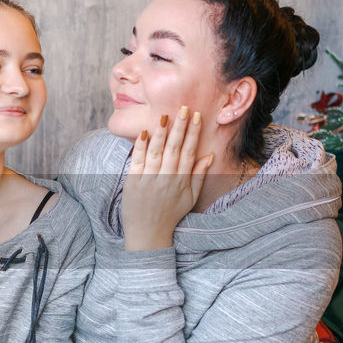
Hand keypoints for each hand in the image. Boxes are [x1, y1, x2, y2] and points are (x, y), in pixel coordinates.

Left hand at [121, 106, 212, 250]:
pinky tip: (144, 132)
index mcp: (181, 181)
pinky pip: (137, 161)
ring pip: (156, 152)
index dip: (194, 133)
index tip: (197, 116)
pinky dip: (140, 146)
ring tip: (165, 116)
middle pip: (175, 148)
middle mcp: (167, 178)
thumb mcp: (190, 197)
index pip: (189, 152)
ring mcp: (149, 180)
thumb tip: (210, 155)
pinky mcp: (133, 182)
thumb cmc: (170, 214)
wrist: (148, 234)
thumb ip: (199, 175)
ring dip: (161, 133)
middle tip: (184, 108)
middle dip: (180, 127)